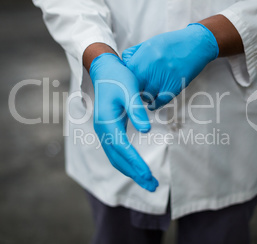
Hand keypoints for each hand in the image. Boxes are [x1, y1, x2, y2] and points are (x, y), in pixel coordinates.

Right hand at [89, 53, 158, 191]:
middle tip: (153, 186)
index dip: (135, 163)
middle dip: (135, 174)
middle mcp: (102, 130)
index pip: (122, 148)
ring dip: (131, 172)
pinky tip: (137, 168)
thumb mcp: (130, 89)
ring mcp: (103, 132)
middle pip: (118, 159)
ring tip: (148, 182)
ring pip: (116, 158)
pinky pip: (115, 153)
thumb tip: (145, 130)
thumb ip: (136, 110)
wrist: (104, 70)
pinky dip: (126, 163)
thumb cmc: (119, 78)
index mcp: (107, 122)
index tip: (149, 175)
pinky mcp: (108, 131)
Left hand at [122, 23, 218, 109]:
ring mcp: (161, 79)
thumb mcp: (149, 43)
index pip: (124, 77)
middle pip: (133, 88)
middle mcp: (150, 69)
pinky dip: (154, 104)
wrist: (195, 44)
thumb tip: (122, 64)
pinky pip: (158, 102)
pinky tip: (153, 102)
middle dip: (134, 90)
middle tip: (137, 90)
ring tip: (147, 93)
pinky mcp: (173, 87)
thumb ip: (134, 54)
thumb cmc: (170, 44)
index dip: (125, 81)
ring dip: (145, 97)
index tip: (128, 83)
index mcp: (141, 57)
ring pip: (145, 97)